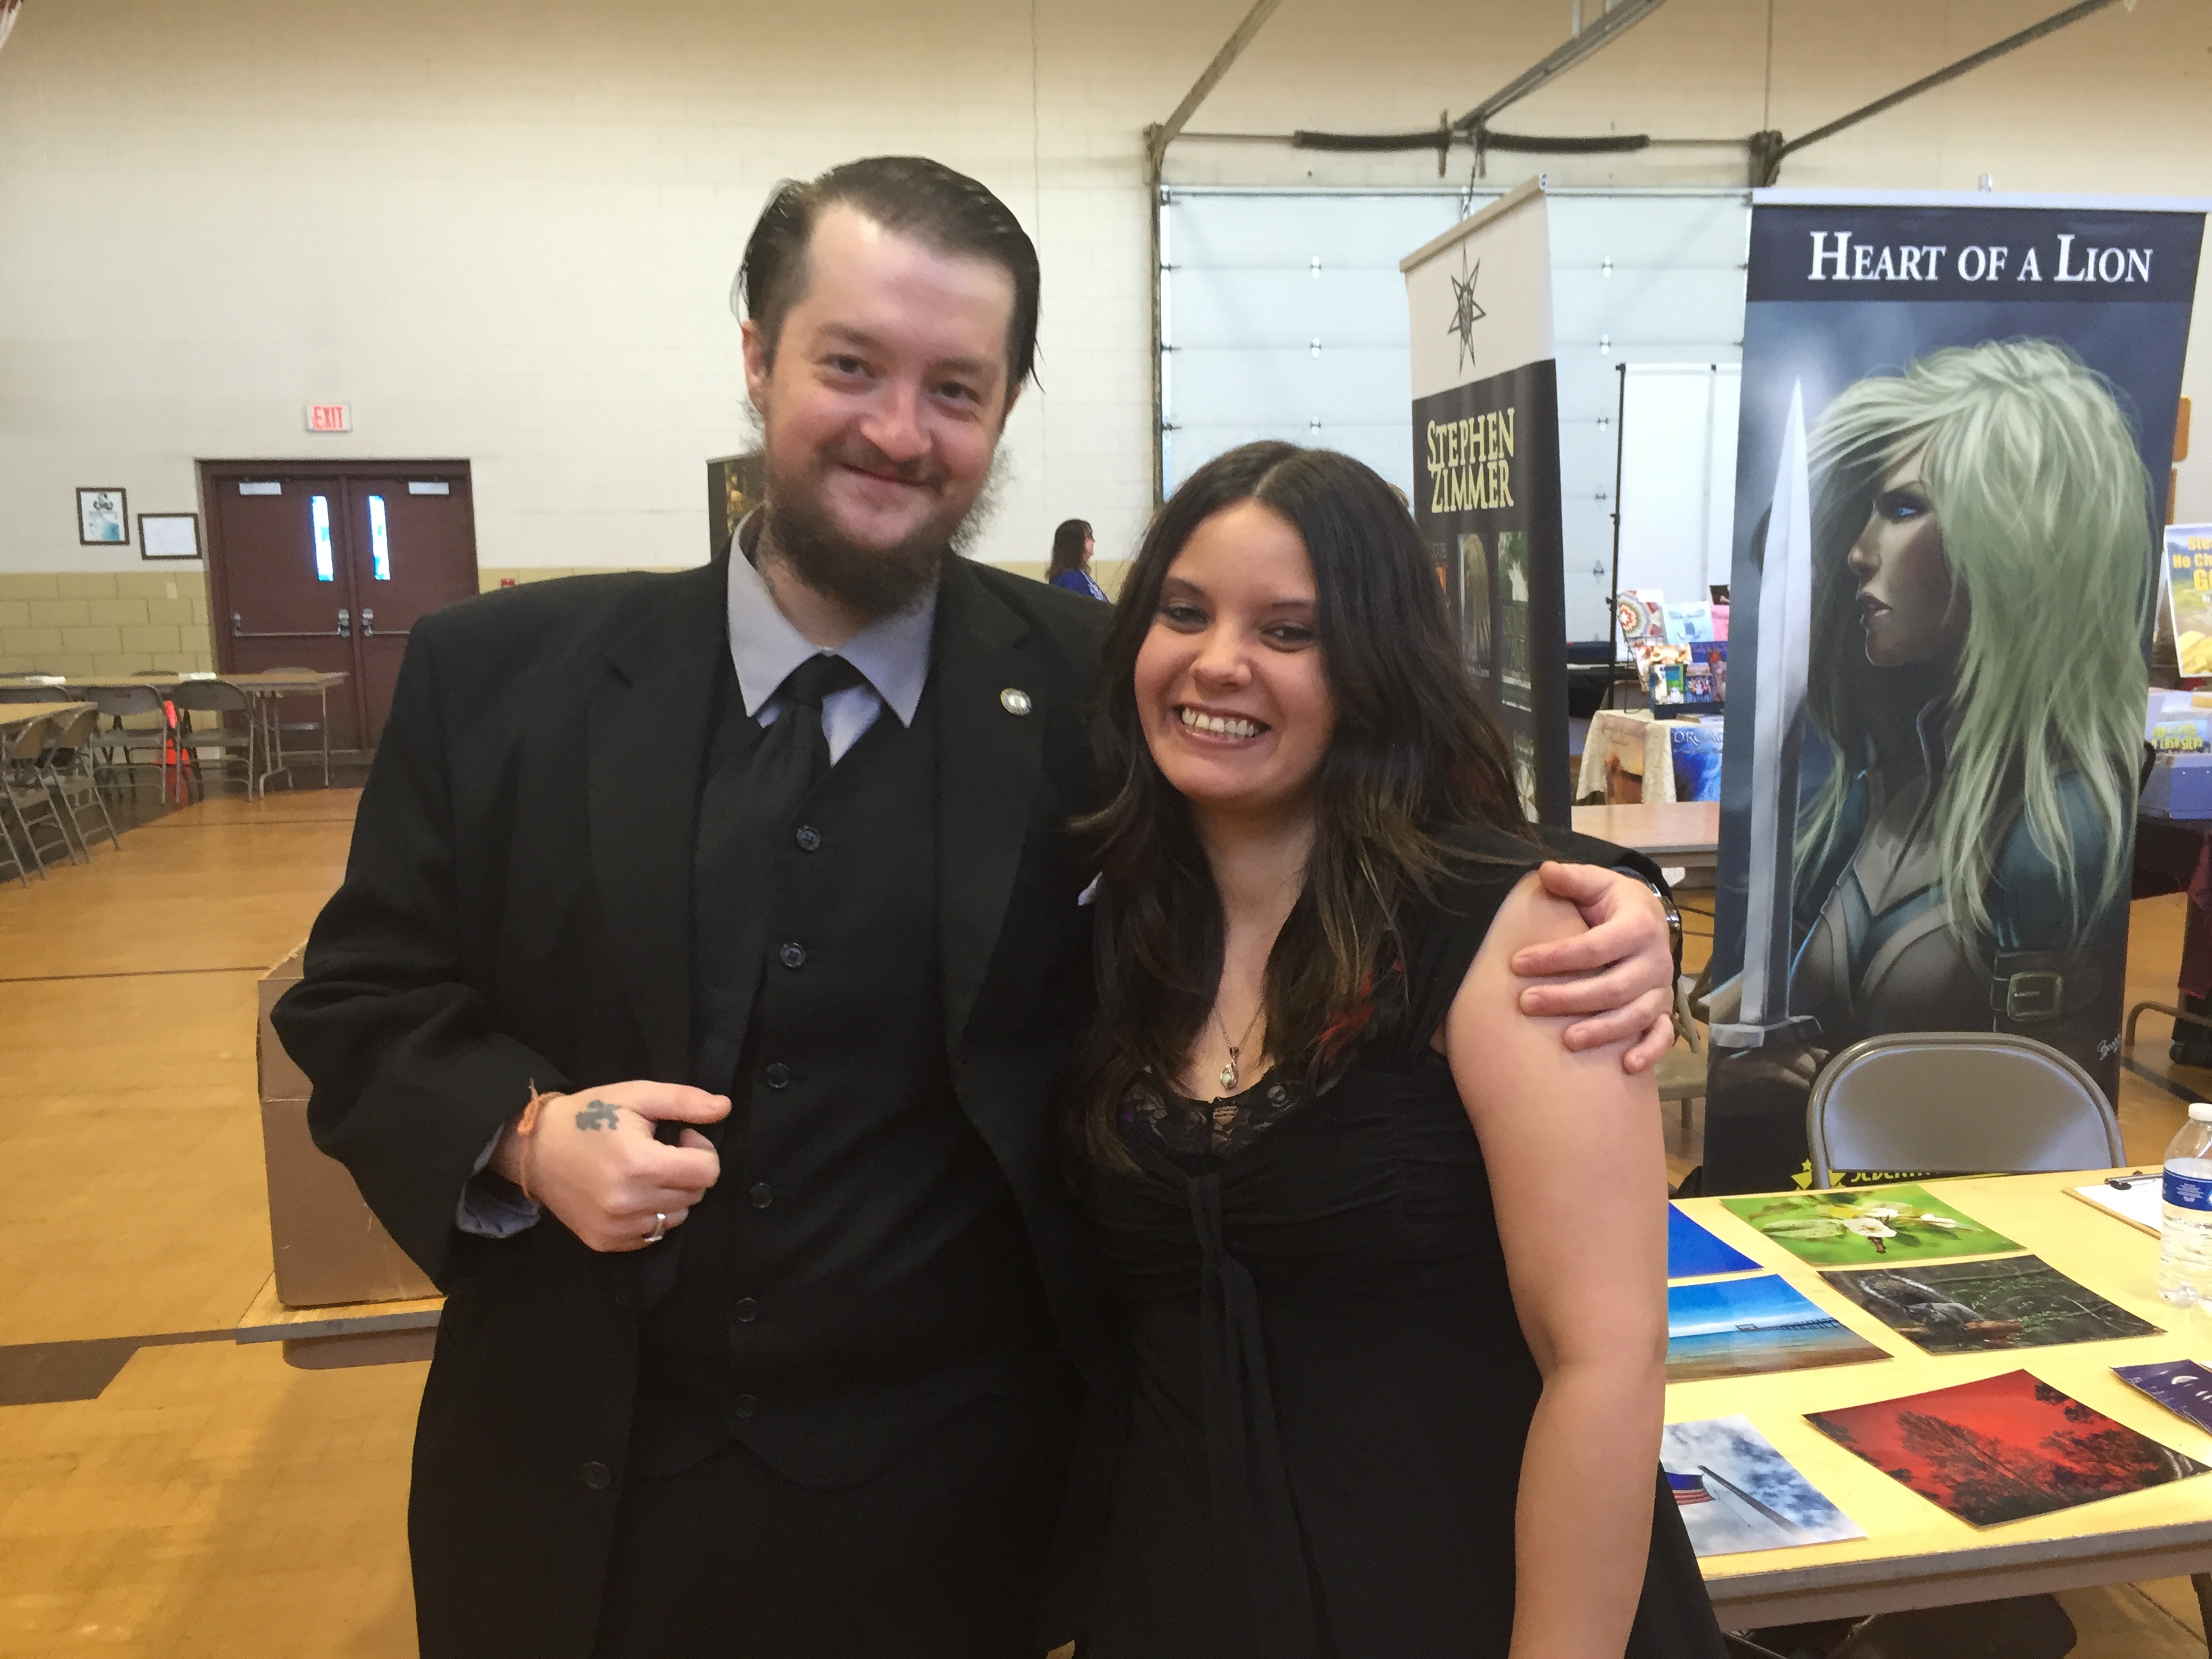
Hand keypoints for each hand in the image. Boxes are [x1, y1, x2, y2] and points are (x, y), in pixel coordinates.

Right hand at [489, 1080, 727, 1251]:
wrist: (533, 1148)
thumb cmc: (588, 1116)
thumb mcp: (636, 1095)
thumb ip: (684, 1101)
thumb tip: (724, 1108)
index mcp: (640, 1164)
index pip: (707, 1172)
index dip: (702, 1150)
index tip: (681, 1137)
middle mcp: (629, 1203)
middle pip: (695, 1194)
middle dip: (688, 1171)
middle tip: (660, 1151)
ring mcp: (616, 1228)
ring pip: (677, 1217)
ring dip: (671, 1195)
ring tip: (643, 1172)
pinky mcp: (605, 1242)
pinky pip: (652, 1235)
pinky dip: (651, 1215)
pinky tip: (630, 1193)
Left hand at [1510, 862, 1674, 1073]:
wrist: (1645, 918)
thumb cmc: (1611, 903)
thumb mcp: (1595, 883)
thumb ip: (1572, 879)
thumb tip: (1545, 870)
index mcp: (1638, 927)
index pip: (1595, 946)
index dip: (1556, 957)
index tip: (1517, 963)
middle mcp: (1655, 961)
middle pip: (1612, 987)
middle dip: (1568, 998)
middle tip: (1526, 1003)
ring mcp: (1660, 989)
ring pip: (1634, 1016)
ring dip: (1601, 1031)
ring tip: (1566, 1041)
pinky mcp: (1663, 1011)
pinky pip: (1662, 1036)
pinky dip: (1649, 1052)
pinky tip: (1626, 1067)